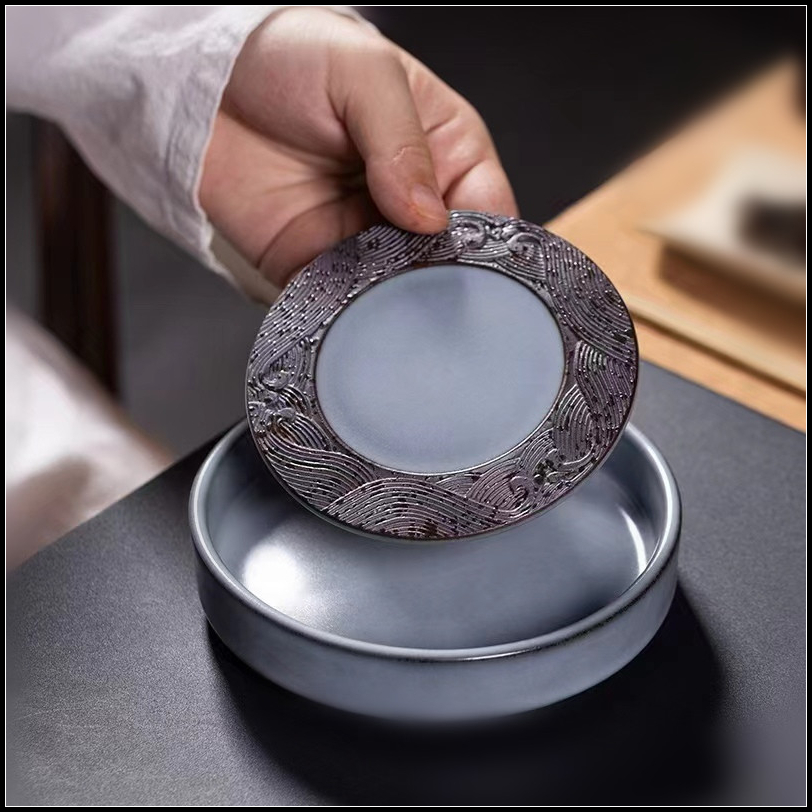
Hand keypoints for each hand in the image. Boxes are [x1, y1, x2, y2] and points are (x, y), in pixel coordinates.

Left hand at [200, 7, 516, 292]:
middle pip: (449, 262)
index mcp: (444, 151)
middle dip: (445, 285)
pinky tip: (353, 317)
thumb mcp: (362, 74)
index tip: (476, 267)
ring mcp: (367, 240)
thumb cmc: (293, 57)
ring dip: (398, 305)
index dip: (488, 242)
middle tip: (434, 299)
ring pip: (401, 291)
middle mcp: (411, 204)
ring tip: (393, 312)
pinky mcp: (320, 266)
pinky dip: (351, 314)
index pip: (488, 207)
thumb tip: (428, 215)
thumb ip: (401, 142)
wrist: (208, 84)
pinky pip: (345, 302)